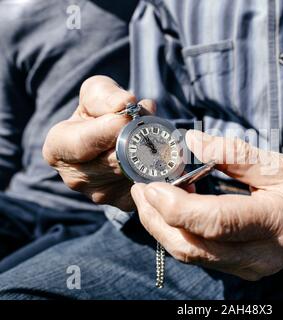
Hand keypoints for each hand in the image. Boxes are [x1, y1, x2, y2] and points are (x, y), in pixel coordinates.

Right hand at [43, 76, 155, 210]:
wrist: (113, 137)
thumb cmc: (99, 112)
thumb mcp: (96, 93)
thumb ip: (106, 95)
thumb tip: (125, 104)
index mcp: (58, 150)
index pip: (82, 144)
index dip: (106, 131)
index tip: (128, 117)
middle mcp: (76, 179)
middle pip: (114, 160)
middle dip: (138, 139)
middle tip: (152, 121)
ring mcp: (102, 195)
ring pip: (136, 171)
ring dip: (154, 151)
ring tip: (157, 133)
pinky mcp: (126, 203)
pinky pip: (150, 183)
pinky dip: (163, 167)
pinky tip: (164, 153)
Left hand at [131, 130, 282, 280]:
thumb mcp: (279, 163)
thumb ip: (233, 154)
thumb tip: (191, 140)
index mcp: (275, 221)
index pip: (215, 223)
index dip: (176, 205)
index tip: (150, 183)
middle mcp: (260, 254)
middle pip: (192, 247)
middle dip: (156, 218)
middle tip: (141, 187)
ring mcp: (250, 267)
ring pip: (190, 255)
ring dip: (162, 227)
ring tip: (152, 196)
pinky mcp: (243, 269)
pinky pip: (200, 256)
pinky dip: (179, 233)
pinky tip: (176, 210)